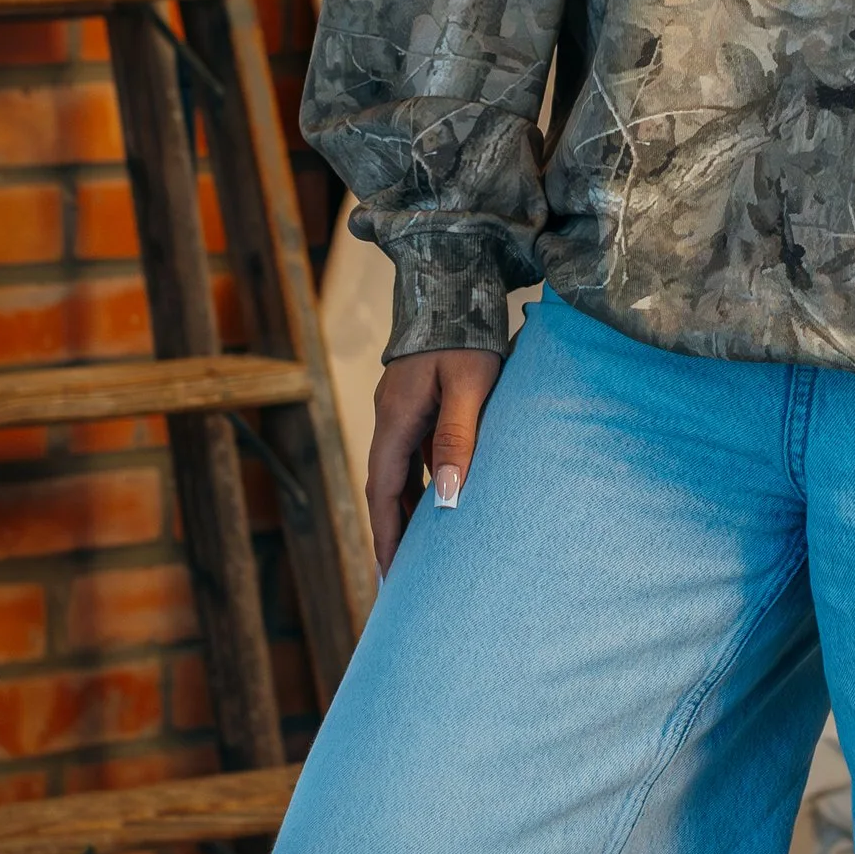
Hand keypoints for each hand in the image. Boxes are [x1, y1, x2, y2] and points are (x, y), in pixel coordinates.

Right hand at [366, 347, 503, 574]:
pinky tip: (441, 495)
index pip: (384, 491)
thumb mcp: (470, 386)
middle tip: (404, 575)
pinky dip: (422, 479)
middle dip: (393, 529)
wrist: (455, 278)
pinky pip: (415, 451)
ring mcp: (402, 407)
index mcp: (397, 418)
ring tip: (423, 547)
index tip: (391, 574)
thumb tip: (446, 496)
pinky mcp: (417, 398)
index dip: (387, 534)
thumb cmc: (467, 333)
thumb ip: (457, 438)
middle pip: (387, 486)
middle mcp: (392, 416)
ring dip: (408, 506)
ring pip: (400, 469)